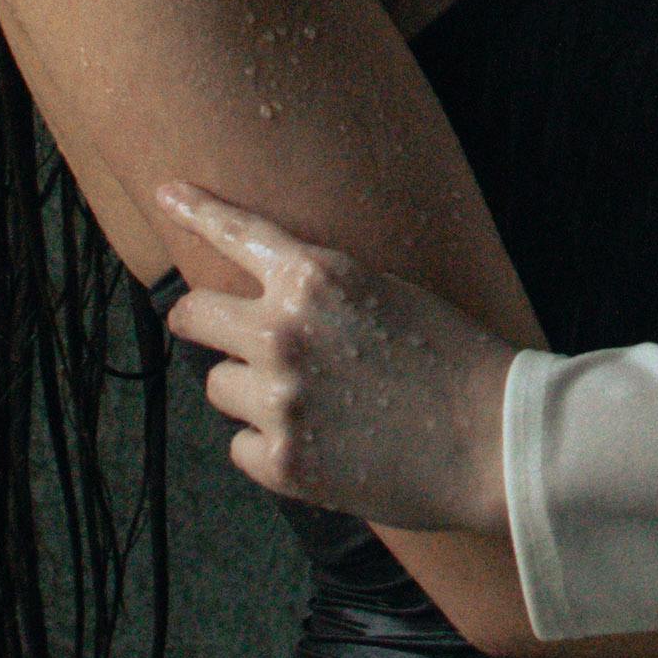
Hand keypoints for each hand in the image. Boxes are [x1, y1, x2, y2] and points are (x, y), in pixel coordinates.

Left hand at [156, 180, 515, 531]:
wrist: (492, 438)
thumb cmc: (450, 358)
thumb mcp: (384, 292)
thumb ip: (318, 291)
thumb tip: (266, 305)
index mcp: (316, 276)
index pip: (235, 232)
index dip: (193, 210)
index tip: (165, 195)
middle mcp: (284, 330)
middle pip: (192, 316)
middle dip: (199, 322)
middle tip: (221, 333)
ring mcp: (278, 399)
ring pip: (217, 385)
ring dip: (249, 390)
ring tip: (307, 402)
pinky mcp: (282, 462)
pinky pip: (240, 445)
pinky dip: (269, 446)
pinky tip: (319, 444)